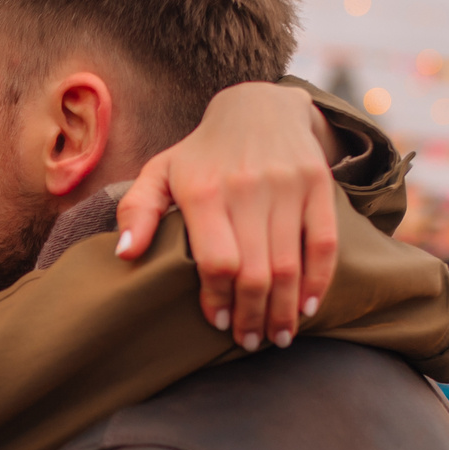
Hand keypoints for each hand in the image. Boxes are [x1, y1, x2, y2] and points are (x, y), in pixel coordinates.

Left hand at [115, 82, 339, 350]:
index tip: (217, 323)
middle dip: (252, 316)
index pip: (217, 262)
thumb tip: (125, 254)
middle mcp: (248, 188)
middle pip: (255, 271)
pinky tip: (307, 309)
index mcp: (205, 190)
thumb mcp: (160, 172)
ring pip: (290, 265)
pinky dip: (319, 282)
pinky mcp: (318, 185)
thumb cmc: (202, 153)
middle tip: (249, 341)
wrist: (258, 107)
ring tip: (277, 337)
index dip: (218, 299)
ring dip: (284, 310)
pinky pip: (323, 244)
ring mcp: (287, 186)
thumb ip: (137, 211)